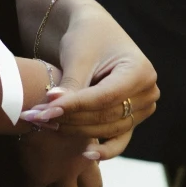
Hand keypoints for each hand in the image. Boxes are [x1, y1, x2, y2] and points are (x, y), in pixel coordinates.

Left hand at [28, 0, 157, 157]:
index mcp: (140, 71)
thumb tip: (54, 108)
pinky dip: (103, 148)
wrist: (94, 32)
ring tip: (45, 124)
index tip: (46, 110)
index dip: (75, 106)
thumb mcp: (79, 56)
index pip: (104, 96)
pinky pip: (120, 138)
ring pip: (108, 128)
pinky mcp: (132, 118)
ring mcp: (142, 108)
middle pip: (106, 115)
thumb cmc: (87, 37)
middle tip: (37, 118)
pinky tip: (85, 154)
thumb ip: (71, 84)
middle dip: (70, 118)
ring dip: (76, 129)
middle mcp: (148, 92)